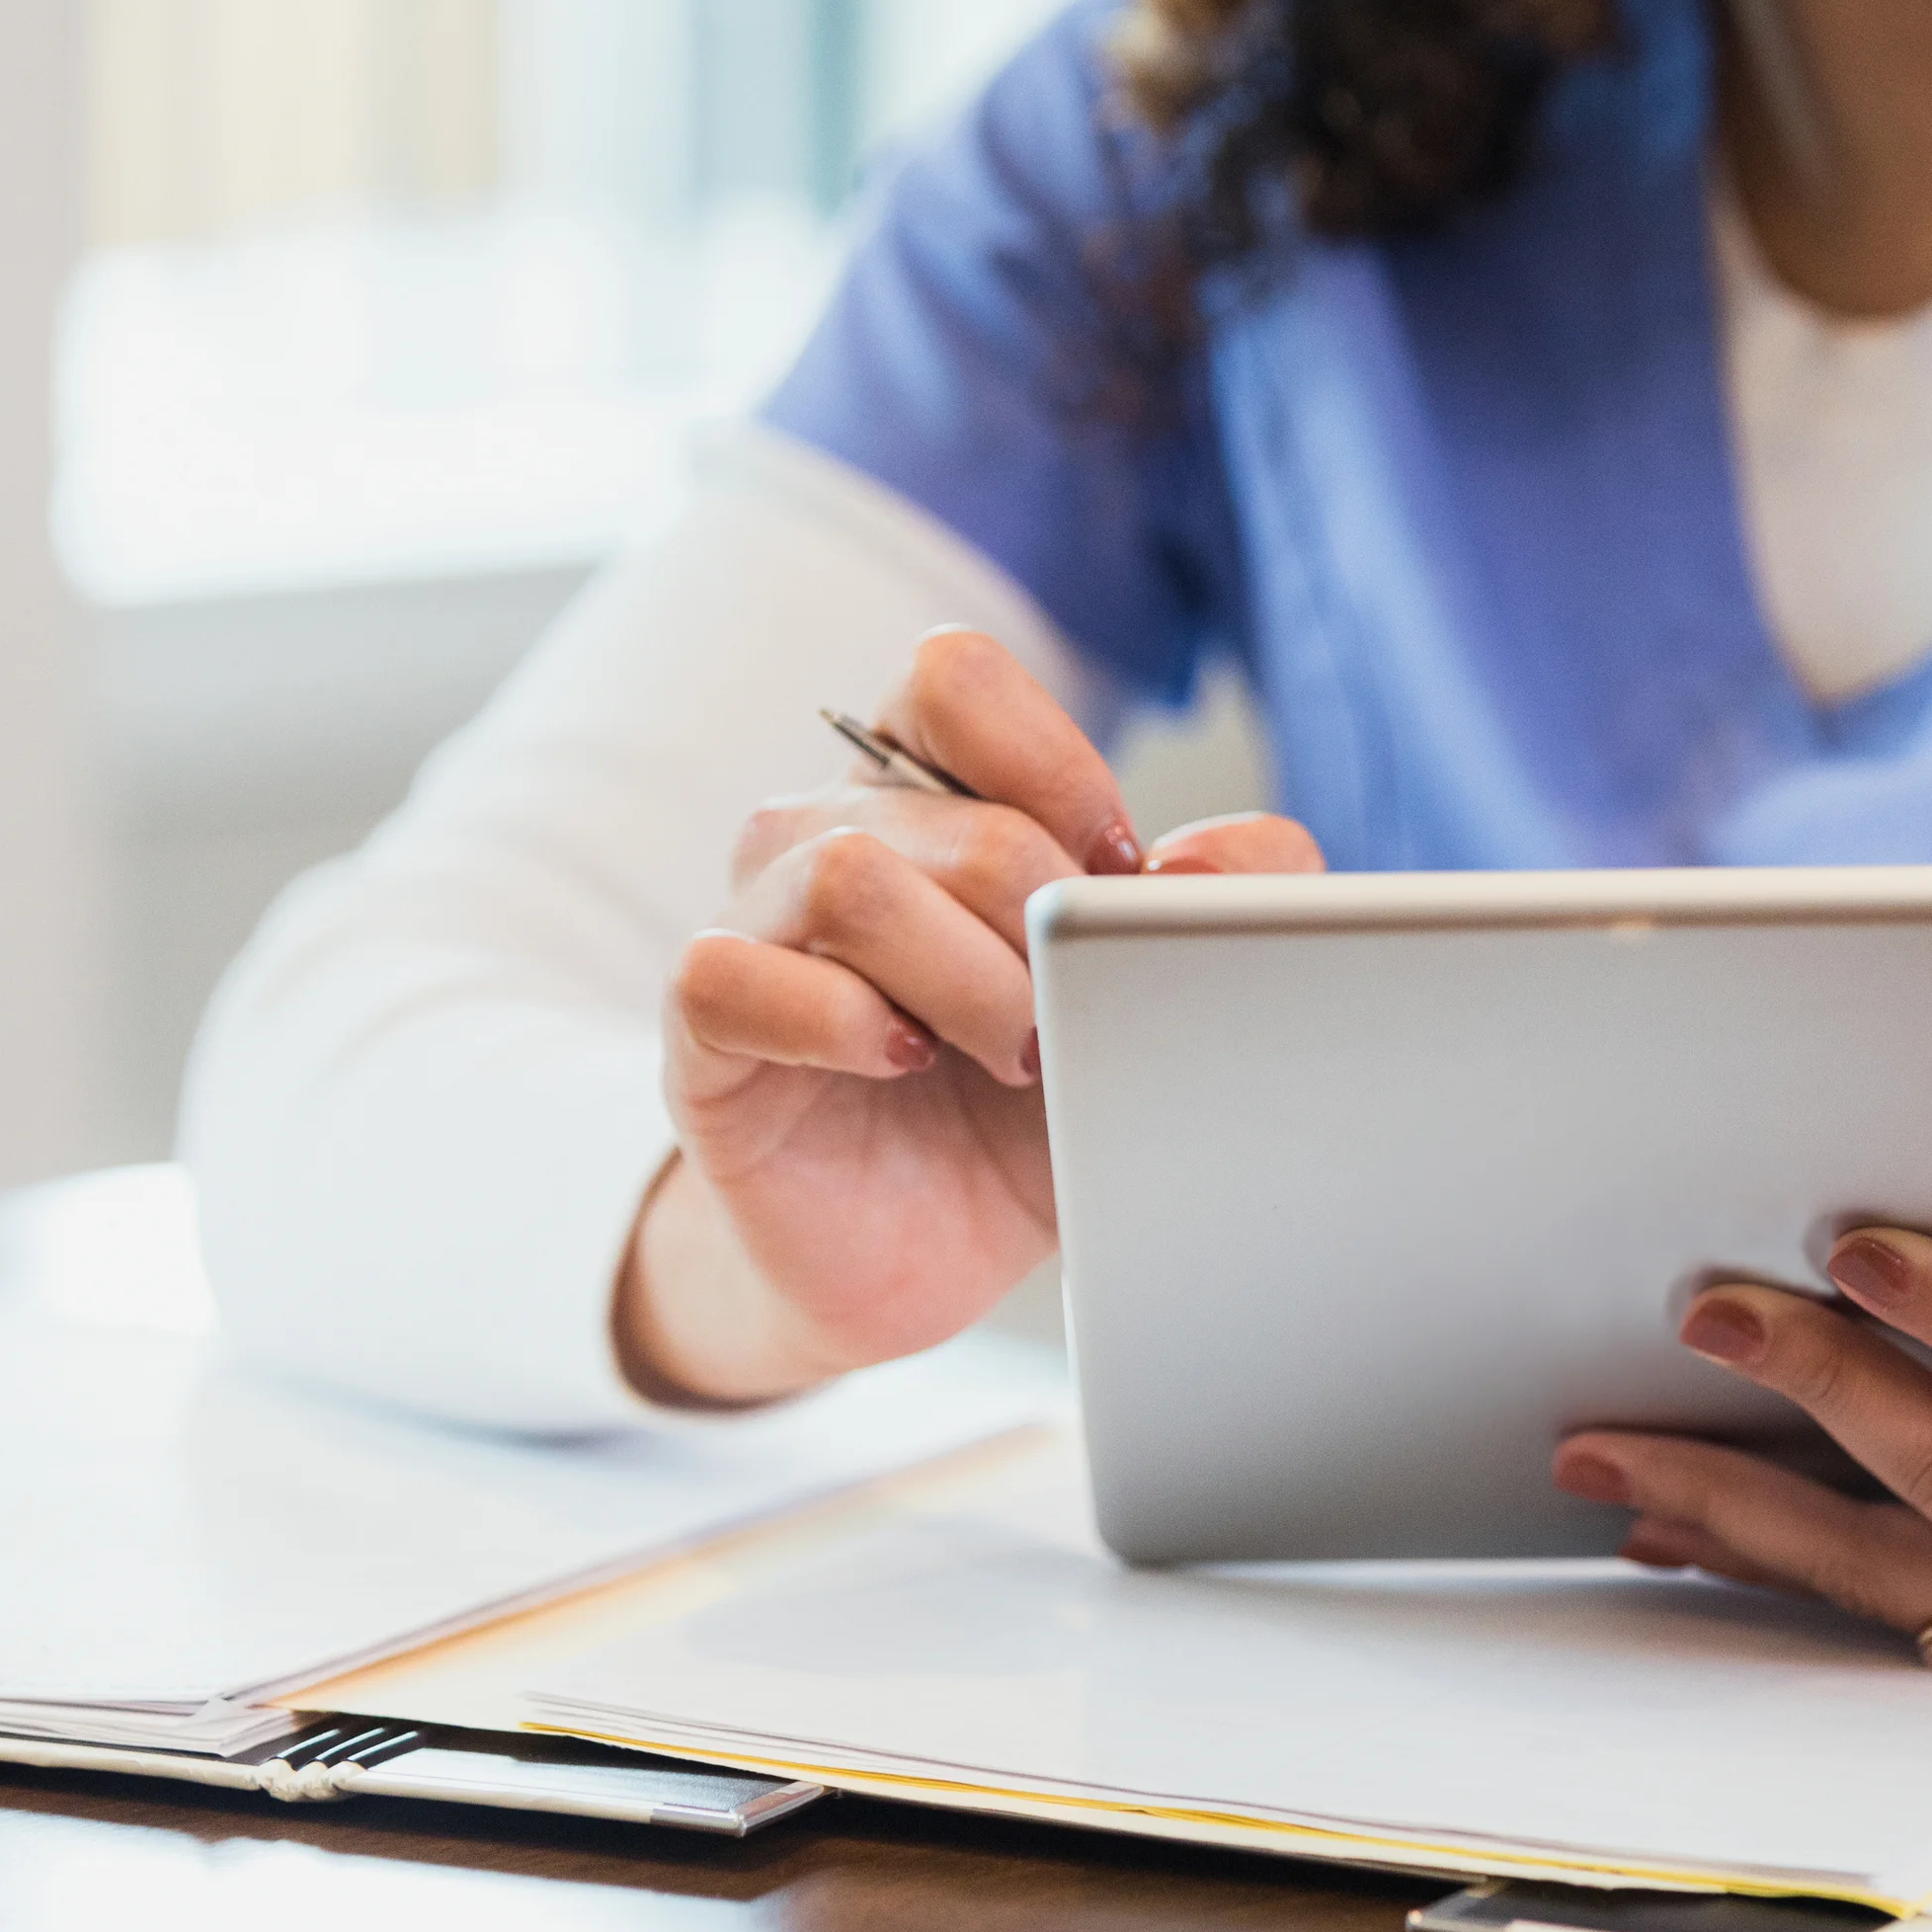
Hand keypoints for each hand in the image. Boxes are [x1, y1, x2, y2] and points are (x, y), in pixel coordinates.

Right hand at [617, 628, 1322, 1405]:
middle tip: (1070, 1017)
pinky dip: (845, 1022)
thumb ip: (1228, 903)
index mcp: (929, 792)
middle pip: (946, 807)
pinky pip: (735, 973)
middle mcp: (828, 832)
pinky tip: (905, 1064)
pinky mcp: (703, 1024)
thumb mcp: (1150, 1004)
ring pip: (850, 874)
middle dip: (1044, 922)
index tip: (1117, 877)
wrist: (917, 1253)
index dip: (1055, 768)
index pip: (955, 678)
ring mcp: (755, 921)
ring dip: (968, 980)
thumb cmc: (1024, 1109)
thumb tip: (1207, 866)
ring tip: (1010, 1055)